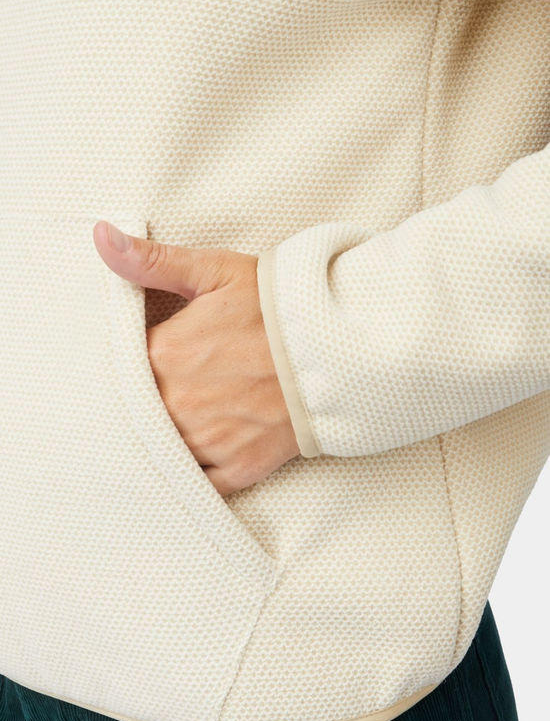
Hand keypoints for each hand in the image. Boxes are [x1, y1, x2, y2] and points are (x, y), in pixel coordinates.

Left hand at [93, 220, 300, 495]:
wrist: (342, 351)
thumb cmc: (279, 308)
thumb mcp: (216, 271)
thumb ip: (151, 260)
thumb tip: (100, 236)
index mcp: (165, 354)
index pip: (118, 365)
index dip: (127, 361)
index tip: (144, 355)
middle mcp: (178, 405)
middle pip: (135, 411)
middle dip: (141, 399)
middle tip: (166, 385)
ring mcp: (208, 442)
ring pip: (160, 450)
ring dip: (162, 437)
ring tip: (182, 416)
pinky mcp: (238, 468)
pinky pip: (198, 484)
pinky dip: (191, 474)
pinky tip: (196, 455)